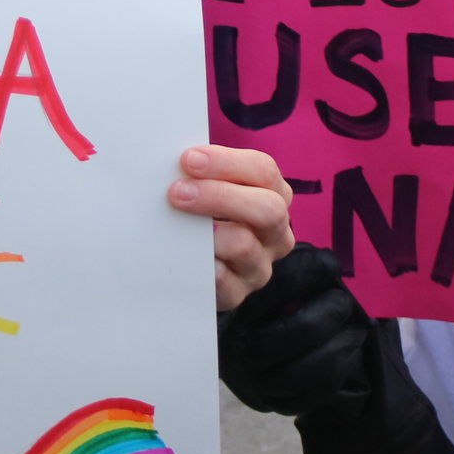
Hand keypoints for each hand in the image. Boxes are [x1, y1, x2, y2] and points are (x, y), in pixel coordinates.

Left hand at [168, 146, 295, 309]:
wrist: (197, 264)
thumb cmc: (204, 212)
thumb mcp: (212, 187)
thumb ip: (203, 173)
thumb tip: (177, 160)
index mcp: (275, 195)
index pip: (263, 171)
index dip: (225, 162)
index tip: (188, 159)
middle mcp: (276, 232)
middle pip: (267, 208)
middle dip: (219, 196)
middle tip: (177, 192)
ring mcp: (260, 266)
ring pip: (243, 244)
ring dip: (206, 232)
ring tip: (176, 225)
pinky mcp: (238, 294)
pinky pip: (223, 281)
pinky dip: (201, 265)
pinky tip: (183, 256)